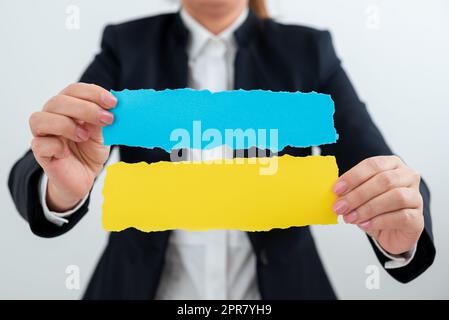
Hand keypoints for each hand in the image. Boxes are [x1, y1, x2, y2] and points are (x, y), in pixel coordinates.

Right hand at [29, 83, 116, 210]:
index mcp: (68, 107)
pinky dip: (56, 146)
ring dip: (66, 125)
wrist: (83, 177)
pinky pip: (40, 143)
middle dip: (85, 108)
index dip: (93, 93)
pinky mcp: (40, 152)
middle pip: (58, 101)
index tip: (113, 102)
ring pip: (40, 119)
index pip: (74, 90)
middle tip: (107, 119)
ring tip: (85, 136)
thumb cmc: (90, 151)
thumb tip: (114, 106)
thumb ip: (103, 119)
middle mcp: (52, 116)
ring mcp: (43, 134)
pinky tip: (67, 152)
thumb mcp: (103, 133)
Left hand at [332, 156, 423, 254]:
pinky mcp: (418, 217)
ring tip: (350, 218)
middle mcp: (407, 176)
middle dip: (358, 195)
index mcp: (392, 164)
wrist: (391, 232)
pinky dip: (379, 221)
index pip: (373, 165)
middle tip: (340, 207)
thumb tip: (335, 193)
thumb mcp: (359, 196)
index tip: (336, 189)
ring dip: (368, 208)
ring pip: (395, 197)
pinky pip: (401, 216)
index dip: (353, 176)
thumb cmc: (375, 209)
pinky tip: (365, 225)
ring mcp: (416, 197)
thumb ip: (350, 191)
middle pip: (384, 180)